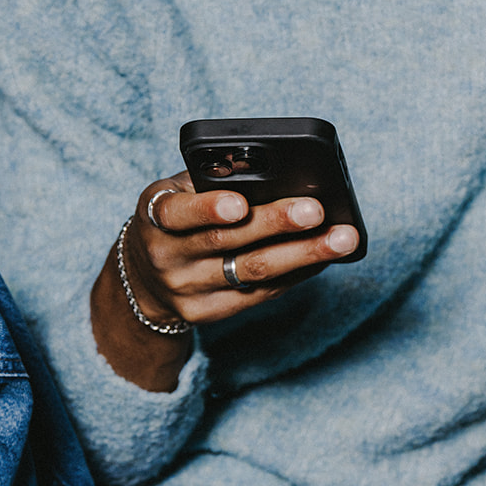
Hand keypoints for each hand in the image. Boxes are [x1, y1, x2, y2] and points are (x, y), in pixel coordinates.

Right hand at [126, 170, 358, 324]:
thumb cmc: (175, 219)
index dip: (208, 208)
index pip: (179, 213)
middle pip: (228, 242)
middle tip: (317, 211)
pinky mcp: (208, 313)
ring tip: (341, 239)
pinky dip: (297, 274)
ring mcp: (188, 291)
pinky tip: (323, 258)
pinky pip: (260, 293)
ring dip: (302, 254)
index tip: (240, 204)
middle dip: (276, 224)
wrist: (144, 279)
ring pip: (252, 272)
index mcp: (155, 218)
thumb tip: (273, 172)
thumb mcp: (175, 194)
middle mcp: (167, 258)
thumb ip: (209, 181)